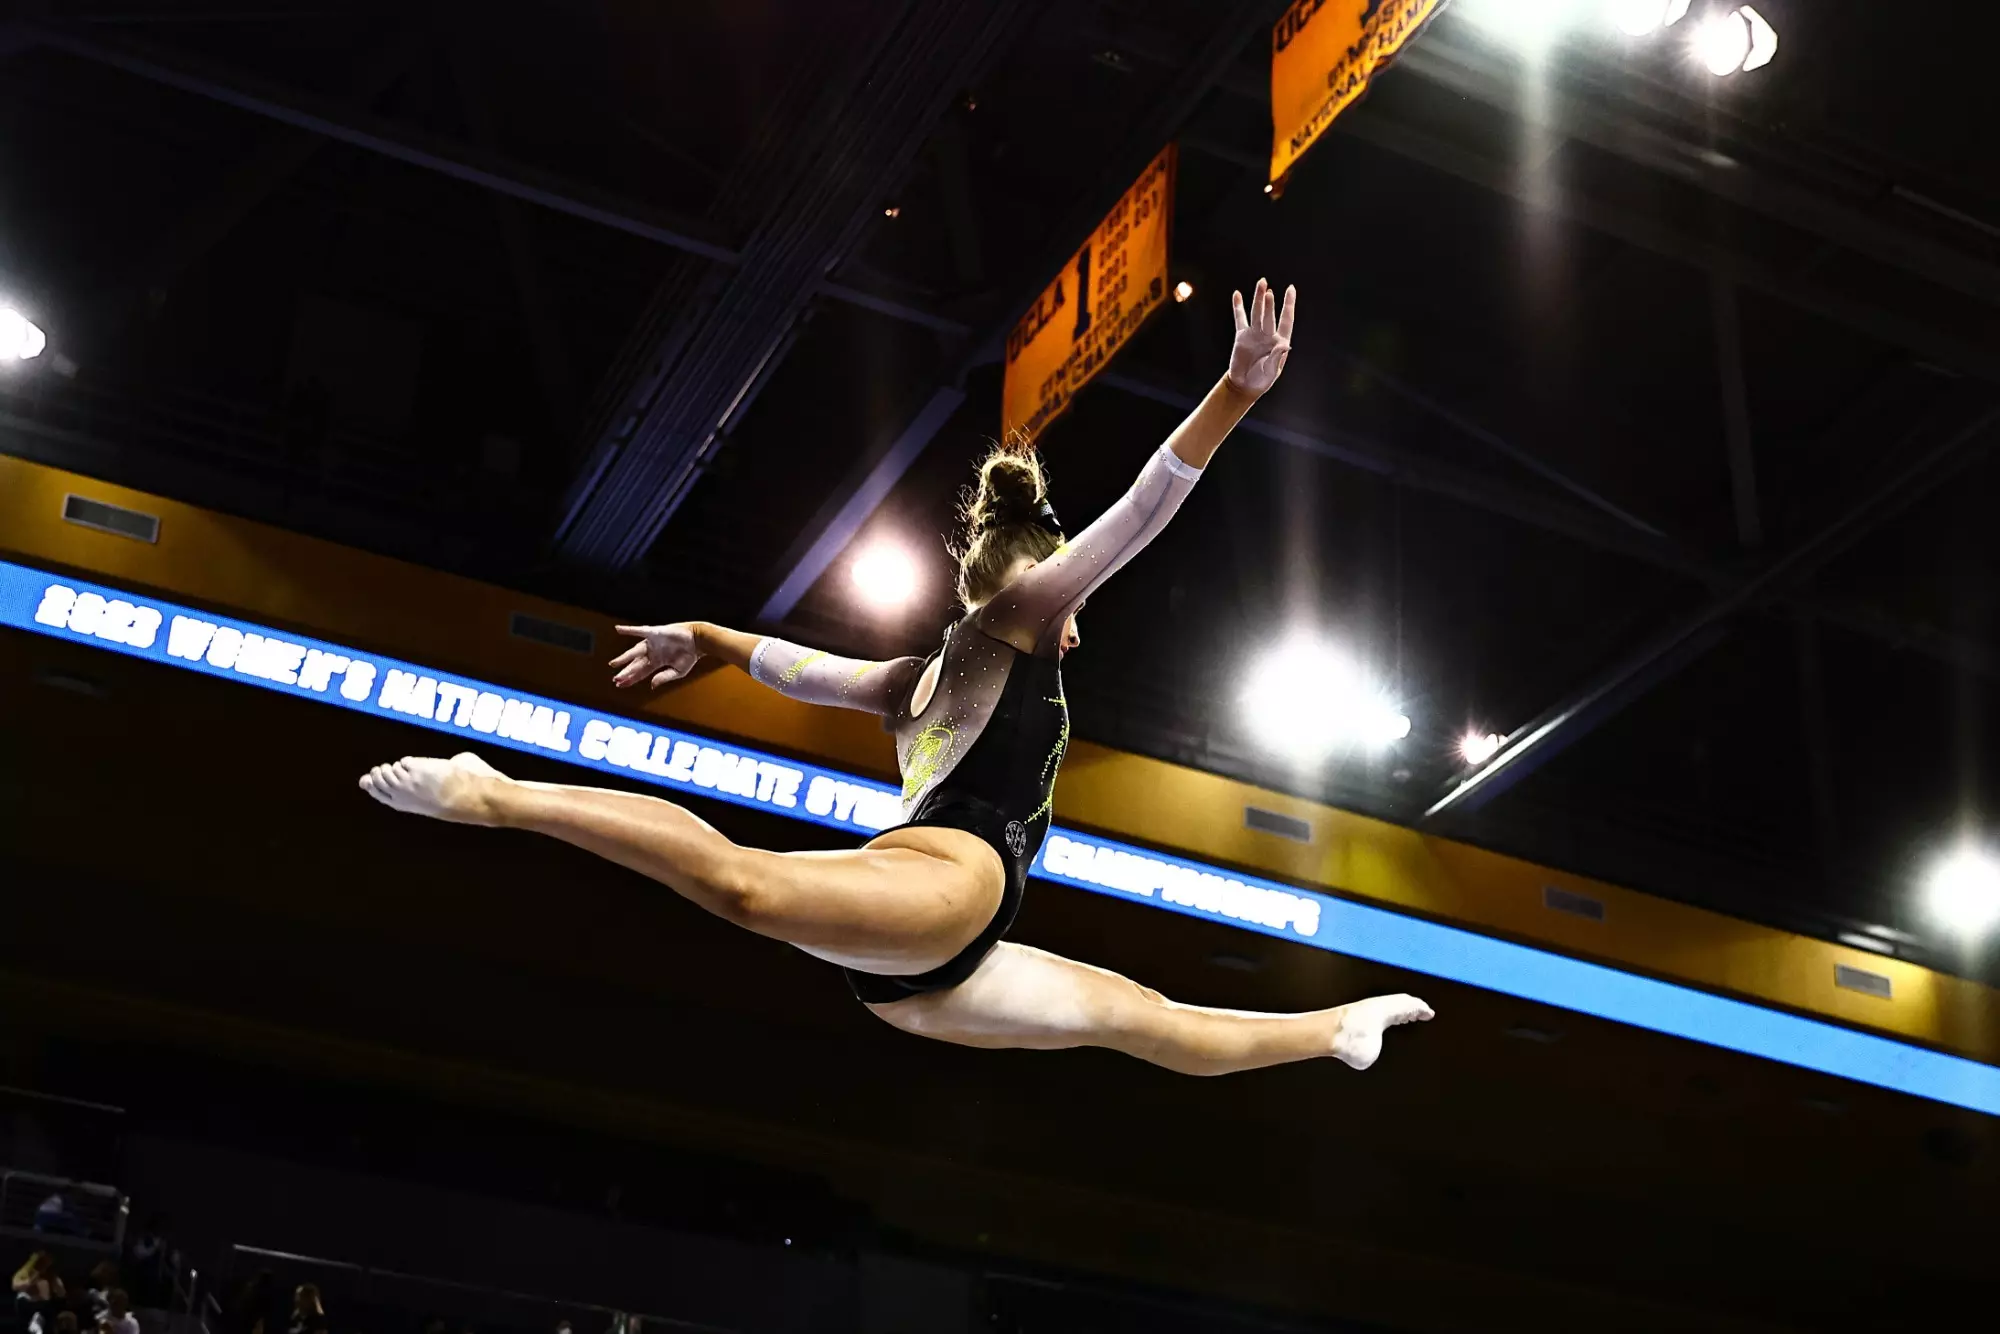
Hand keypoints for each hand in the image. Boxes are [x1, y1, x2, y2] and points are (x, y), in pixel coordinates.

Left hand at [610, 622, 701, 688]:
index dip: (630, 679)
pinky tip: (618, 629)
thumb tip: (651, 686)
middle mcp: (652, 653)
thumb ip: (664, 678)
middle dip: (626, 672)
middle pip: (635, 664)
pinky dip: (628, 630)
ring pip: (634, 652)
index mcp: (657, 662)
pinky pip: (639, 631)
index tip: (620, 685)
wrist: (698, 641)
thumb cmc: (690, 655)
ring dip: (624, 658)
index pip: (640, 672)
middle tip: (615, 680)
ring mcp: (652, 643)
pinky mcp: (654, 633)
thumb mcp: (678, 671)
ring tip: (613, 664)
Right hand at [1225, 278, 1295, 397]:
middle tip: (1268, 290)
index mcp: (1279, 341)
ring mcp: (1254, 333)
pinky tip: (1237, 295)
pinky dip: (1238, 307)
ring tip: (1261, 283)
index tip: (1291, 289)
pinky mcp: (1241, 336)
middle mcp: (1268, 334)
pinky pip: (1240, 318)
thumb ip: (1277, 357)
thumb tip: (1286, 344)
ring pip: (1257, 312)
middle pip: (1269, 314)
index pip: (1286, 320)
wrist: (1244, 385)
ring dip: (1258, 299)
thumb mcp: (1271, 371)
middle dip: (1269, 302)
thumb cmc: (1261, 380)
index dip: (1289, 305)